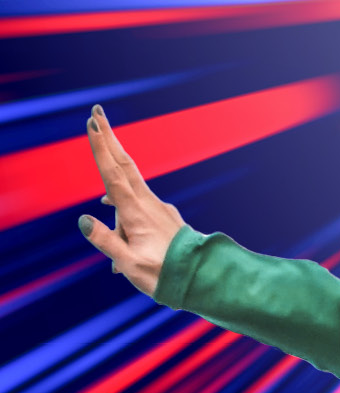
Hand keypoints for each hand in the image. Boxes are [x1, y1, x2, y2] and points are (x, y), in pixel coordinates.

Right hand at [77, 108, 184, 294]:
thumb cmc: (163, 275)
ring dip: (114, 158)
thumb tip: (84, 218)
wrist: (202, 279)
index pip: (113, 174)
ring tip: (102, 139)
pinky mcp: (163, 216)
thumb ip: (106, 241)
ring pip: (131, 178)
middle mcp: (148, 204)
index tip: (93, 124)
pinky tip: (109, 204)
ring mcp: (158, 208)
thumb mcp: (129, 263)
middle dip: (109, 138)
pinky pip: (136, 198)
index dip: (101, 148)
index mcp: (136, 213)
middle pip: (124, 165)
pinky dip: (120, 192)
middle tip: (97, 113)